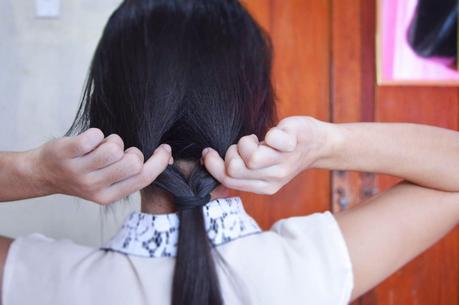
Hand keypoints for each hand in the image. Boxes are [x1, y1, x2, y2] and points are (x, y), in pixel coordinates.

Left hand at [28, 128, 172, 204]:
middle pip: (133, 162)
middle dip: (131, 150)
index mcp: (108, 196)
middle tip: (118, 152)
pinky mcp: (66, 154)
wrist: (42, 173)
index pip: (144, 179)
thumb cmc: (82, 174)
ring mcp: (79, 171)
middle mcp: (94, 187)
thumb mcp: (106, 183)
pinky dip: (95, 133)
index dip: (159, 161)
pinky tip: (87, 141)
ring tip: (100, 146)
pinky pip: (94, 136)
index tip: (164, 149)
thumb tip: (167, 158)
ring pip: (115, 147)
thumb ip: (131, 174)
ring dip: (112, 140)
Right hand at [202, 116, 331, 193]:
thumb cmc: (283, 152)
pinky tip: (274, 134)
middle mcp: (273, 179)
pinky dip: (270, 133)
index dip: (212, 164)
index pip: (227, 180)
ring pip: (250, 158)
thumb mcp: (262, 168)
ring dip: (246, 142)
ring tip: (256, 139)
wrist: (316, 144)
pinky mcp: (292, 145)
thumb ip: (241, 170)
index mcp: (263, 187)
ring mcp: (283, 163)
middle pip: (234, 169)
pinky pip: (272, 139)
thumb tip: (207, 161)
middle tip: (243, 145)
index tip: (209, 151)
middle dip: (231, 152)